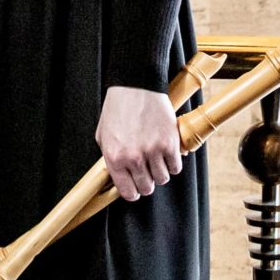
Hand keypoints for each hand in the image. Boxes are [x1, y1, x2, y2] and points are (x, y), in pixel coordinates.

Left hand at [96, 85, 181, 201]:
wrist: (135, 86)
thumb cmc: (117, 109)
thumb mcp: (103, 136)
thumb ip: (110, 159)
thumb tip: (118, 177)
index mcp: (114, 158)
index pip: (128, 192)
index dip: (133, 192)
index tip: (136, 188)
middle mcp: (134, 158)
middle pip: (147, 188)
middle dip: (148, 182)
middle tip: (148, 171)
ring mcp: (153, 151)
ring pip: (163, 179)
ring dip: (161, 172)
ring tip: (157, 160)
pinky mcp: (170, 143)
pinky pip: (176, 167)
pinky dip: (173, 163)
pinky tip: (168, 154)